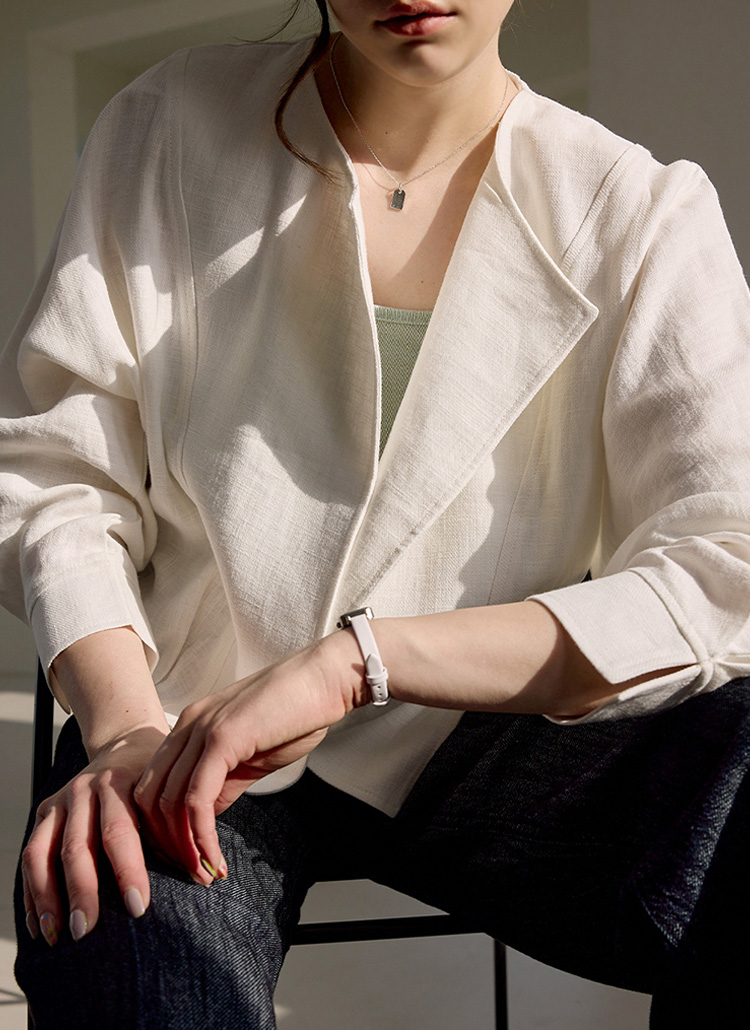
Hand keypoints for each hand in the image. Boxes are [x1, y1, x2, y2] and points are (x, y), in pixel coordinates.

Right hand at [22, 724, 167, 945]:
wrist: (126, 742)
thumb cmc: (154, 778)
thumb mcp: (167, 792)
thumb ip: (177, 831)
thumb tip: (204, 878)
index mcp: (119, 783)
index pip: (120, 831)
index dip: (128, 870)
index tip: (138, 907)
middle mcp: (84, 790)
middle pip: (77, 846)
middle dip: (82, 891)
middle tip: (87, 929)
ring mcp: (60, 801)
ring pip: (42, 852)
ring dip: (47, 897)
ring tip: (56, 935)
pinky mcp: (45, 813)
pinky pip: (31, 856)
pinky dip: (31, 893)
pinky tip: (38, 926)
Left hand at [135, 636, 358, 883]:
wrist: (325, 679)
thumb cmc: (296, 713)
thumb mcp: (250, 755)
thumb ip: (223, 782)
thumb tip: (205, 818)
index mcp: (190, 725)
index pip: (153, 784)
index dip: (161, 827)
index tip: (184, 857)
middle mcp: (187, 725)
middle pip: (151, 796)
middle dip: (166, 843)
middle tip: (191, 873)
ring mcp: (202, 729)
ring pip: (169, 802)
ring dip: (184, 847)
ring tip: (204, 873)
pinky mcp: (222, 739)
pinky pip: (197, 799)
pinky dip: (201, 837)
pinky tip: (216, 857)